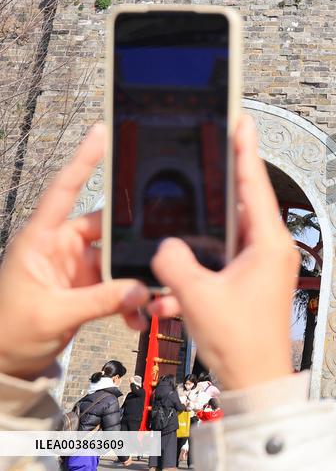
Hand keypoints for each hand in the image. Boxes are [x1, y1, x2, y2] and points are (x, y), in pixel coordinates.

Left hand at [0, 124, 149, 379]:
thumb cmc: (8, 333)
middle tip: (159, 253)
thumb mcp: (53, 315)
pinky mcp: (89, 286)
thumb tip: (140, 290)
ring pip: (120, 258)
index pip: (64, 190)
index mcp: (41, 240)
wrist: (4, 364)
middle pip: (109, 227)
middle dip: (135, 243)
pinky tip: (138, 315)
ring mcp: (78, 266)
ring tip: (148, 301)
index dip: (83, 160)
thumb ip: (99, 300)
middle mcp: (61, 246)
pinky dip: (133, 298)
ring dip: (136, 279)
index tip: (102, 133)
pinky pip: (121, 284)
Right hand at [148, 116, 298, 390]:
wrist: (256, 378)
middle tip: (221, 140)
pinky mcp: (253, 279)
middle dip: (230, 172)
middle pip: (246, 200)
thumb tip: (166, 246)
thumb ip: (175, 263)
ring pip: (235, 226)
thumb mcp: (198, 296)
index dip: (246, 150)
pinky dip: (210, 247)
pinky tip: (191, 242)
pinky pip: (229, 251)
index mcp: (269, 244)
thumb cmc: (241, 341)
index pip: (255, 185)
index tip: (242, 121)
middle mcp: (272, 249)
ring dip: (216, 212)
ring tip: (204, 182)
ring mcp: (264, 264)